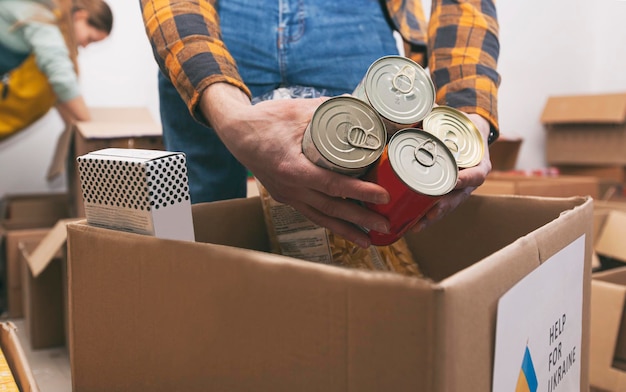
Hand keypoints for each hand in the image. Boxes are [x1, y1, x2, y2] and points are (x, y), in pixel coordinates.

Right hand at [199, 83, 390, 247]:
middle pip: (331, 208)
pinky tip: (345, 230)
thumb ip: (328, 110)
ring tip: (370, 240)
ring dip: (347, 229)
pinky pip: (311, 213)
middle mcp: (290, 188)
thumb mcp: (297, 111)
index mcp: (293, 168)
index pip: (333, 184)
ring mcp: (287, 195)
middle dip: (360, 219)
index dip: (360, 191)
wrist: (236, 133)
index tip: (383, 196)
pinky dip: (330, 223)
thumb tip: (360, 109)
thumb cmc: (265, 120)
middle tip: (385, 224)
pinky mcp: (286, 196)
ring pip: (321, 217)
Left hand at [410, 113, 492, 232]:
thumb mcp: (455, 119)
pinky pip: (438, 208)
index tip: (455, 181)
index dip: (466, 179)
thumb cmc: (461, 127)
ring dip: (431, 218)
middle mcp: (470, 181)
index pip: (477, 174)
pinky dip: (425, 217)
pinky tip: (411, 226)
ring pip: (447, 207)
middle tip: (429, 213)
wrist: (469, 133)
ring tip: (416, 226)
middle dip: (443, 207)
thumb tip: (418, 106)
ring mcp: (459, 191)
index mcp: (479, 163)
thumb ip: (437, 113)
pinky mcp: (447, 195)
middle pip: (458, 198)